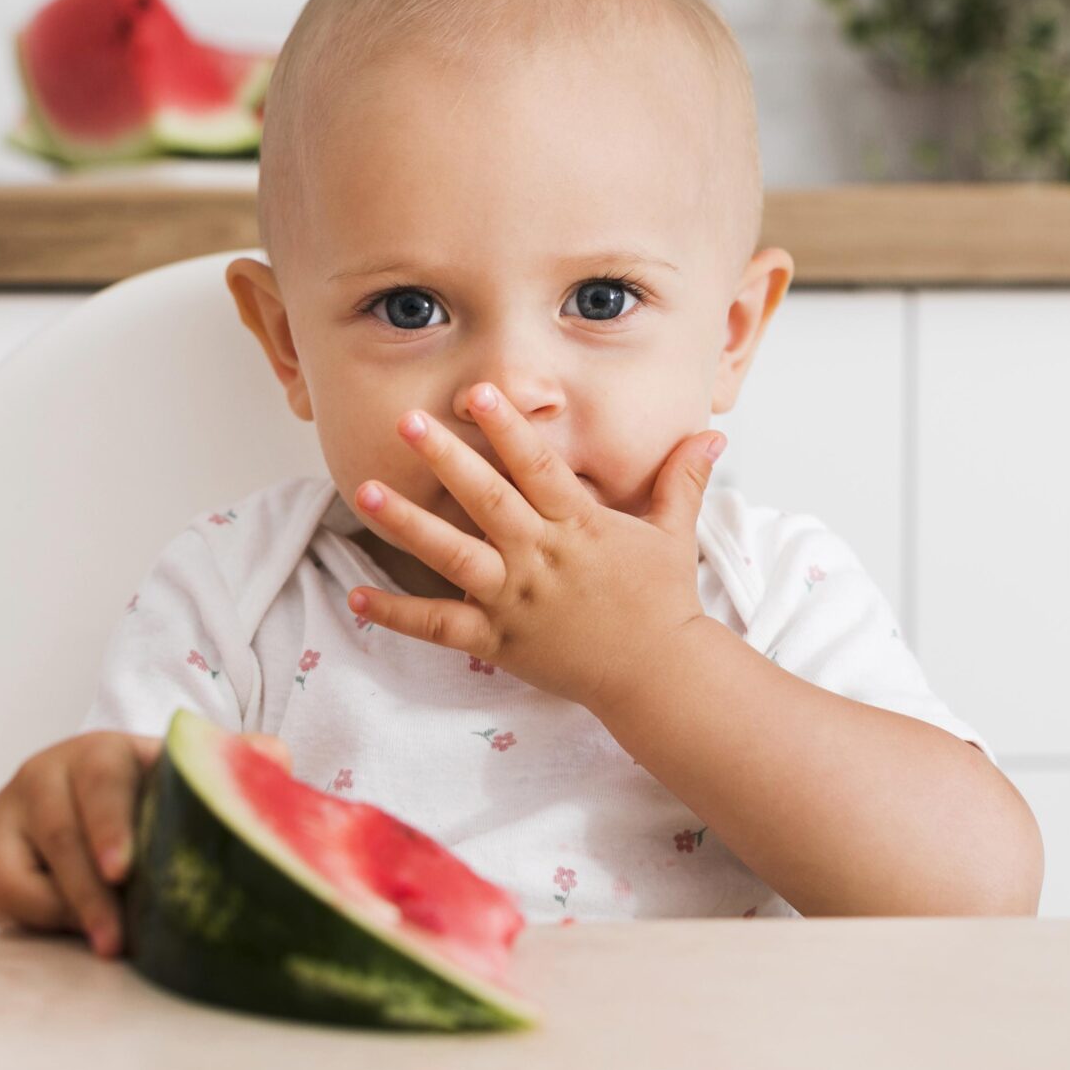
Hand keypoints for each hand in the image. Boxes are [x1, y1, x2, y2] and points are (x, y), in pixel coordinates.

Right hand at [0, 727, 289, 956]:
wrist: (84, 844)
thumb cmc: (151, 818)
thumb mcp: (185, 793)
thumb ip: (230, 772)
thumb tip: (274, 757)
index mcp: (110, 753)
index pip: (106, 777)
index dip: (112, 822)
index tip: (124, 871)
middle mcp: (54, 770)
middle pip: (63, 824)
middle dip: (89, 884)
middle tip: (115, 935)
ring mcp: (15, 808)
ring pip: (25, 861)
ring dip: (66, 908)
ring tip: (106, 947)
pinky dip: (33, 913)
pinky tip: (67, 935)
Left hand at [346, 382, 726, 711]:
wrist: (657, 676)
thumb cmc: (662, 602)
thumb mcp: (672, 534)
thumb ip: (682, 480)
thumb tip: (711, 434)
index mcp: (578, 526)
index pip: (537, 467)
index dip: (507, 428)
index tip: (477, 393)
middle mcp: (540, 558)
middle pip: (485, 500)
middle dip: (445, 458)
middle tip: (406, 421)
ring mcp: (514, 601)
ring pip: (452, 556)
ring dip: (407, 524)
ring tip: (366, 492)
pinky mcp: (496, 642)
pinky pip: (439, 627)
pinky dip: (397, 615)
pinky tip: (357, 597)